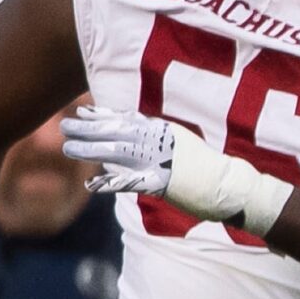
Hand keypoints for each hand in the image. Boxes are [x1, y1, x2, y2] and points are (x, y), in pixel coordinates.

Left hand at [61, 105, 289, 232]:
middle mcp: (161, 142)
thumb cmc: (212, 172)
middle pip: (117, 132)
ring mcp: (161, 161)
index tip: (84, 111)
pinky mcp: (162, 183)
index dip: (104, 116)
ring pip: (117, 151)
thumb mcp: (186, 147)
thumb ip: (164, 140)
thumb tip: (145, 135)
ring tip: (68, 148)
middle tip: (64, 126)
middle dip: (89, 129)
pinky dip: (110, 182)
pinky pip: (130, 182)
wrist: (235, 188)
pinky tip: (92, 184)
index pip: (129, 120)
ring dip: (91, 150)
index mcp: (166, 132)